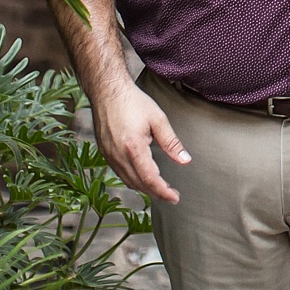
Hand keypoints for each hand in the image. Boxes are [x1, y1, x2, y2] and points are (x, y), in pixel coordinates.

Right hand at [91, 79, 189, 203]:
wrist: (107, 91)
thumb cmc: (132, 102)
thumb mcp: (158, 119)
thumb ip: (172, 142)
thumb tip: (185, 160)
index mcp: (133, 148)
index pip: (150, 179)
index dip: (163, 192)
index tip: (175, 198)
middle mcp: (118, 155)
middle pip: (138, 184)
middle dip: (156, 192)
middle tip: (171, 195)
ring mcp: (109, 155)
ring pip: (127, 181)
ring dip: (144, 187)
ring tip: (160, 188)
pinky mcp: (104, 153)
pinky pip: (120, 173)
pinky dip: (132, 179)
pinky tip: (142, 176)